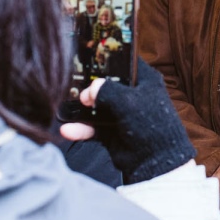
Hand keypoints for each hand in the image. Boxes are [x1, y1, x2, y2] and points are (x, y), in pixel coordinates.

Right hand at [59, 58, 194, 183]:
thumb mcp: (128, 101)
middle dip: (88, 85)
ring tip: (64, 108)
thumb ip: (106, 90)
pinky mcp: (112, 131)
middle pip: (106, 84)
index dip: (108, 59)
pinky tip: (68, 129)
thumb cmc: (151, 125)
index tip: (87, 58)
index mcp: (144, 80)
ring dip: (81, 109)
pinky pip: (93, 126)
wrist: (155, 162)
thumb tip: (89, 91)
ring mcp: (121, 114)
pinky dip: (81, 128)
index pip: (125, 62)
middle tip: (72, 85)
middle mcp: (132, 95)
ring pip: (96, 106)